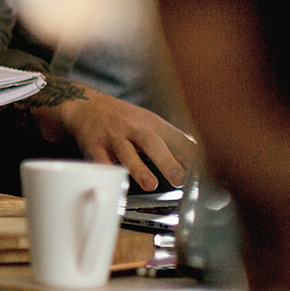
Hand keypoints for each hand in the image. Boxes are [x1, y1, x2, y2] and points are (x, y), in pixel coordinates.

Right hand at [29, 81, 196, 190]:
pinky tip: (115, 181)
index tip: (203, 172)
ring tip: (150, 184)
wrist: (86, 106)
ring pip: (126, 152)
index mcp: (152, 123)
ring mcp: (113, 137)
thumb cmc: (123, 118)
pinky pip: (101, 160)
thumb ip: (172, 139)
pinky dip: (108, 171)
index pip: (176, 139)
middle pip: (152, 143)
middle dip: (167, 161)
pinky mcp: (94, 146)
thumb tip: (198, 155)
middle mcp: (134, 128)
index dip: (191, 155)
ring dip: (138, 168)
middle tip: (179, 179)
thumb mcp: (150, 121)